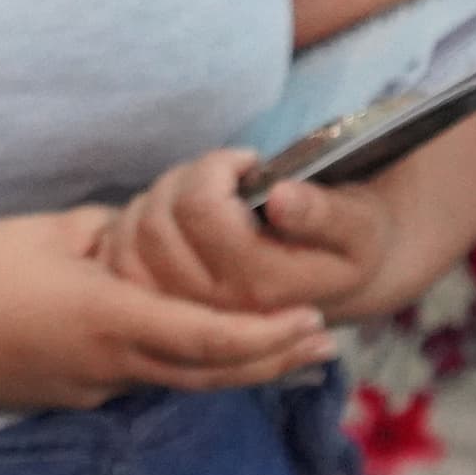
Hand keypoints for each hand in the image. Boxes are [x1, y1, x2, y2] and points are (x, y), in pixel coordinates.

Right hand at [0, 205, 336, 413]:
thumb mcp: (47, 232)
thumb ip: (108, 232)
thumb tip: (144, 236)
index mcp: (110, 319)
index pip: (208, 337)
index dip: (267, 334)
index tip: (312, 319)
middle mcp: (111, 365)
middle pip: (211, 373)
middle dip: (273, 359)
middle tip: (324, 343)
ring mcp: (92, 387)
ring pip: (180, 381)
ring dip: (236, 367)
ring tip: (283, 349)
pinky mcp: (72, 394)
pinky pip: (142, 379)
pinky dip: (185, 364)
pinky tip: (200, 346)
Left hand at [104, 149, 408, 326]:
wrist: (333, 288)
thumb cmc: (348, 248)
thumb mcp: (359, 228)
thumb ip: (324, 214)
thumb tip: (281, 198)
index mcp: (261, 288)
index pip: (202, 210)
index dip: (217, 169)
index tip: (249, 162)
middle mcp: (214, 307)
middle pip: (160, 220)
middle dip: (190, 178)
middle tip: (225, 173)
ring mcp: (179, 312)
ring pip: (133, 234)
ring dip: (161, 196)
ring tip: (203, 193)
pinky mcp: (155, 307)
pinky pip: (117, 254)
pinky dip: (135, 222)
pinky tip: (174, 216)